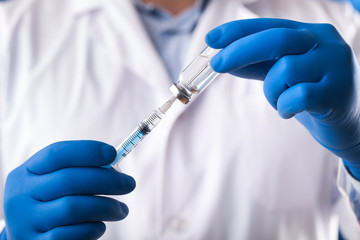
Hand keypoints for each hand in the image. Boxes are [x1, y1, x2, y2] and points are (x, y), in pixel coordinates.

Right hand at [2, 140, 135, 239]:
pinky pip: (72, 234)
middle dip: (107, 180)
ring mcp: (25, 222)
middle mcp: (21, 195)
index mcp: (26, 173)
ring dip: (106, 207)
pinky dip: (93, 228)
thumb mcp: (51, 182)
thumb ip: (76, 171)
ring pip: (73, 208)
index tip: (113, 153)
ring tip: (122, 209)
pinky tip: (100, 225)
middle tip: (129, 184)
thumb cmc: (49, 203)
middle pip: (69, 179)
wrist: (26, 236)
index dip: (88, 151)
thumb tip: (113, 168)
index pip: (57, 154)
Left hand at [206, 18, 359, 176]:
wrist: (345, 123)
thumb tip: (222, 59)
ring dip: (271, 91)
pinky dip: (283, 107)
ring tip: (280, 101)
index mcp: (311, 34)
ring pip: (284, 70)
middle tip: (216, 65)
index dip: (238, 31)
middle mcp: (326, 43)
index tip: (211, 38)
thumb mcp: (281, 75)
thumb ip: (257, 65)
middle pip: (276, 39)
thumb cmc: (309, 94)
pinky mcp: (337, 93)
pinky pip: (296, 96)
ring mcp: (335, 66)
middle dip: (240, 51)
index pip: (270, 26)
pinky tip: (289, 111)